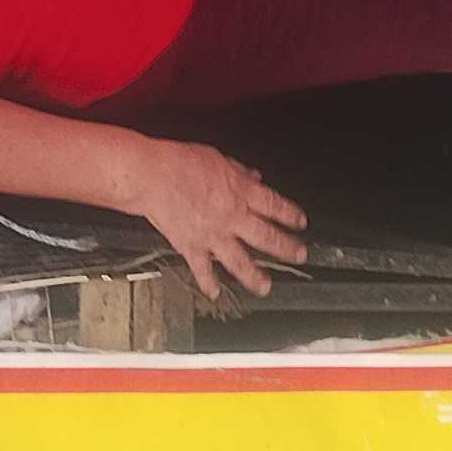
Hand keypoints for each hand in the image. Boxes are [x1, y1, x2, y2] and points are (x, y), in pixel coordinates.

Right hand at [119, 141, 309, 298]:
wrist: (151, 176)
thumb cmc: (179, 162)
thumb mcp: (216, 158)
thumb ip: (238, 171)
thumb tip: (253, 175)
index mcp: (240, 192)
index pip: (274, 205)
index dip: (290, 214)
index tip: (300, 222)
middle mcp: (232, 217)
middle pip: (267, 237)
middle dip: (286, 248)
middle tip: (299, 255)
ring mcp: (213, 235)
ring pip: (240, 261)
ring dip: (255, 276)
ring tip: (265, 286)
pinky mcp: (192, 246)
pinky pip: (203, 269)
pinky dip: (209, 283)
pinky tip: (214, 292)